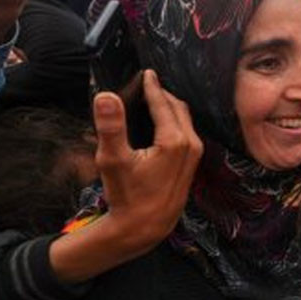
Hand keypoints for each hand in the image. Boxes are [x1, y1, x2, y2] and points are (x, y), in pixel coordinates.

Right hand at [49, 70, 202, 283]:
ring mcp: (195, 154)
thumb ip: (110, 126)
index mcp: (175, 140)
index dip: (152, 86)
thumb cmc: (128, 195)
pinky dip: (173, 120)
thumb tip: (106, 95)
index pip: (163, 102)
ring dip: (168, 107)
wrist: (145, 228)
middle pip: (177, 107)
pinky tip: (159, 121)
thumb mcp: (113, 160)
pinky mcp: (192, 163)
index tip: (146, 72)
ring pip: (184, 119)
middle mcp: (191, 144)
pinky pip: (185, 131)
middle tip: (146, 82)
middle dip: (161, 93)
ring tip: (151, 97)